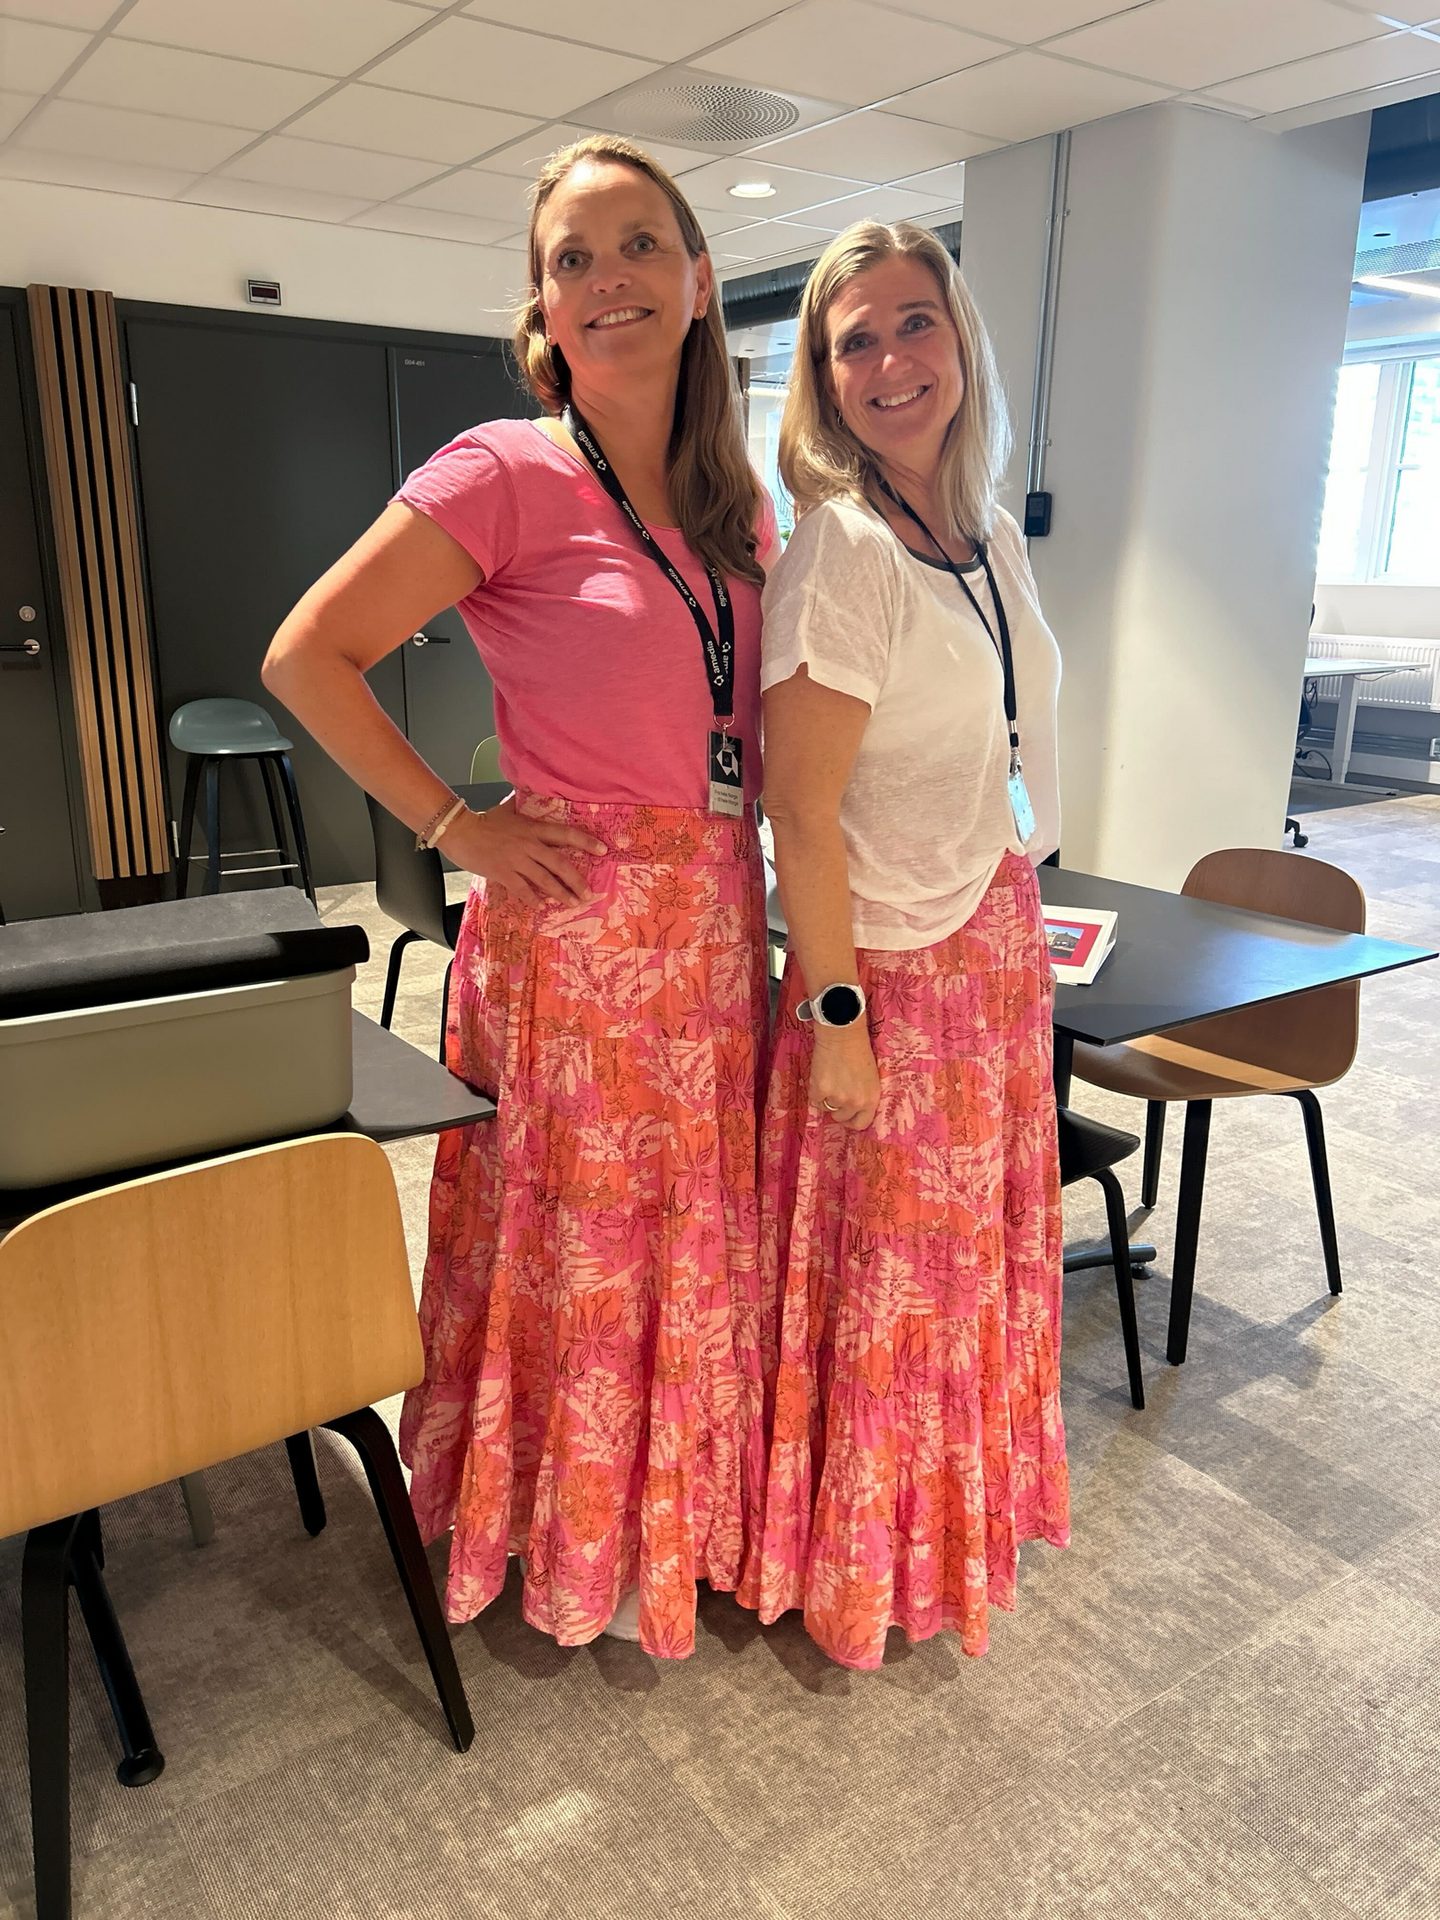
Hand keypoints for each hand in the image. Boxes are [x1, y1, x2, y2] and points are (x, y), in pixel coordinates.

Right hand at [440, 797, 604, 902]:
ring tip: (573, 903)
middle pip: (559, 862)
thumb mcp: (506, 809)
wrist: (459, 831)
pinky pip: (523, 889)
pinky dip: (533, 899)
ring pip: (545, 879)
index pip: (565, 834)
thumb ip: (520, 802)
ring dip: (561, 893)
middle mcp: (529, 844)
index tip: (602, 850)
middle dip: (576, 879)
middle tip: (588, 893)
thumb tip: (527, 790)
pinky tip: (541, 906)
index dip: (585, 842)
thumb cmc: (483, 820)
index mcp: (532, 828)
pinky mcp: (503, 873)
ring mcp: (516, 860)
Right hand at [810, 1023, 879, 1130]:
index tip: (847, 1116)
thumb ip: (863, 1095)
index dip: (852, 1121)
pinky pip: (814, 1100)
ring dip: (826, 1097)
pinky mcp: (820, 1091)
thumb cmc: (859, 1050)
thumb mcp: (871, 1078)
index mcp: (871, 1099)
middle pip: (841, 1117)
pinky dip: (815, 1090)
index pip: (862, 1124)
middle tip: (836, 1092)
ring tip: (830, 1079)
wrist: (843, 1034)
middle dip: (838, 1108)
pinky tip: (820, 1076)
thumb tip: (852, 1108)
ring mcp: (837, 1098)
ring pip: (826, 1108)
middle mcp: (855, 1102)